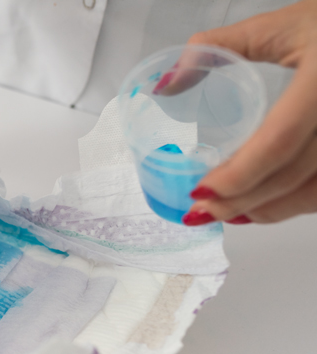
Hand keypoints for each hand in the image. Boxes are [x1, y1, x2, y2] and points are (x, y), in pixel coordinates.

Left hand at [159, 0, 316, 224]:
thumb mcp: (277, 26)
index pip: (278, 141)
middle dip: (241, 202)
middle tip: (200, 211)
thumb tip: (165, 84)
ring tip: (224, 213)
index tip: (199, 190)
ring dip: (267, 210)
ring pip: (314, 192)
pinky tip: (262, 205)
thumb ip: (214, 47)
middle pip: (293, 175)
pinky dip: (294, 204)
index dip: (238, 175)